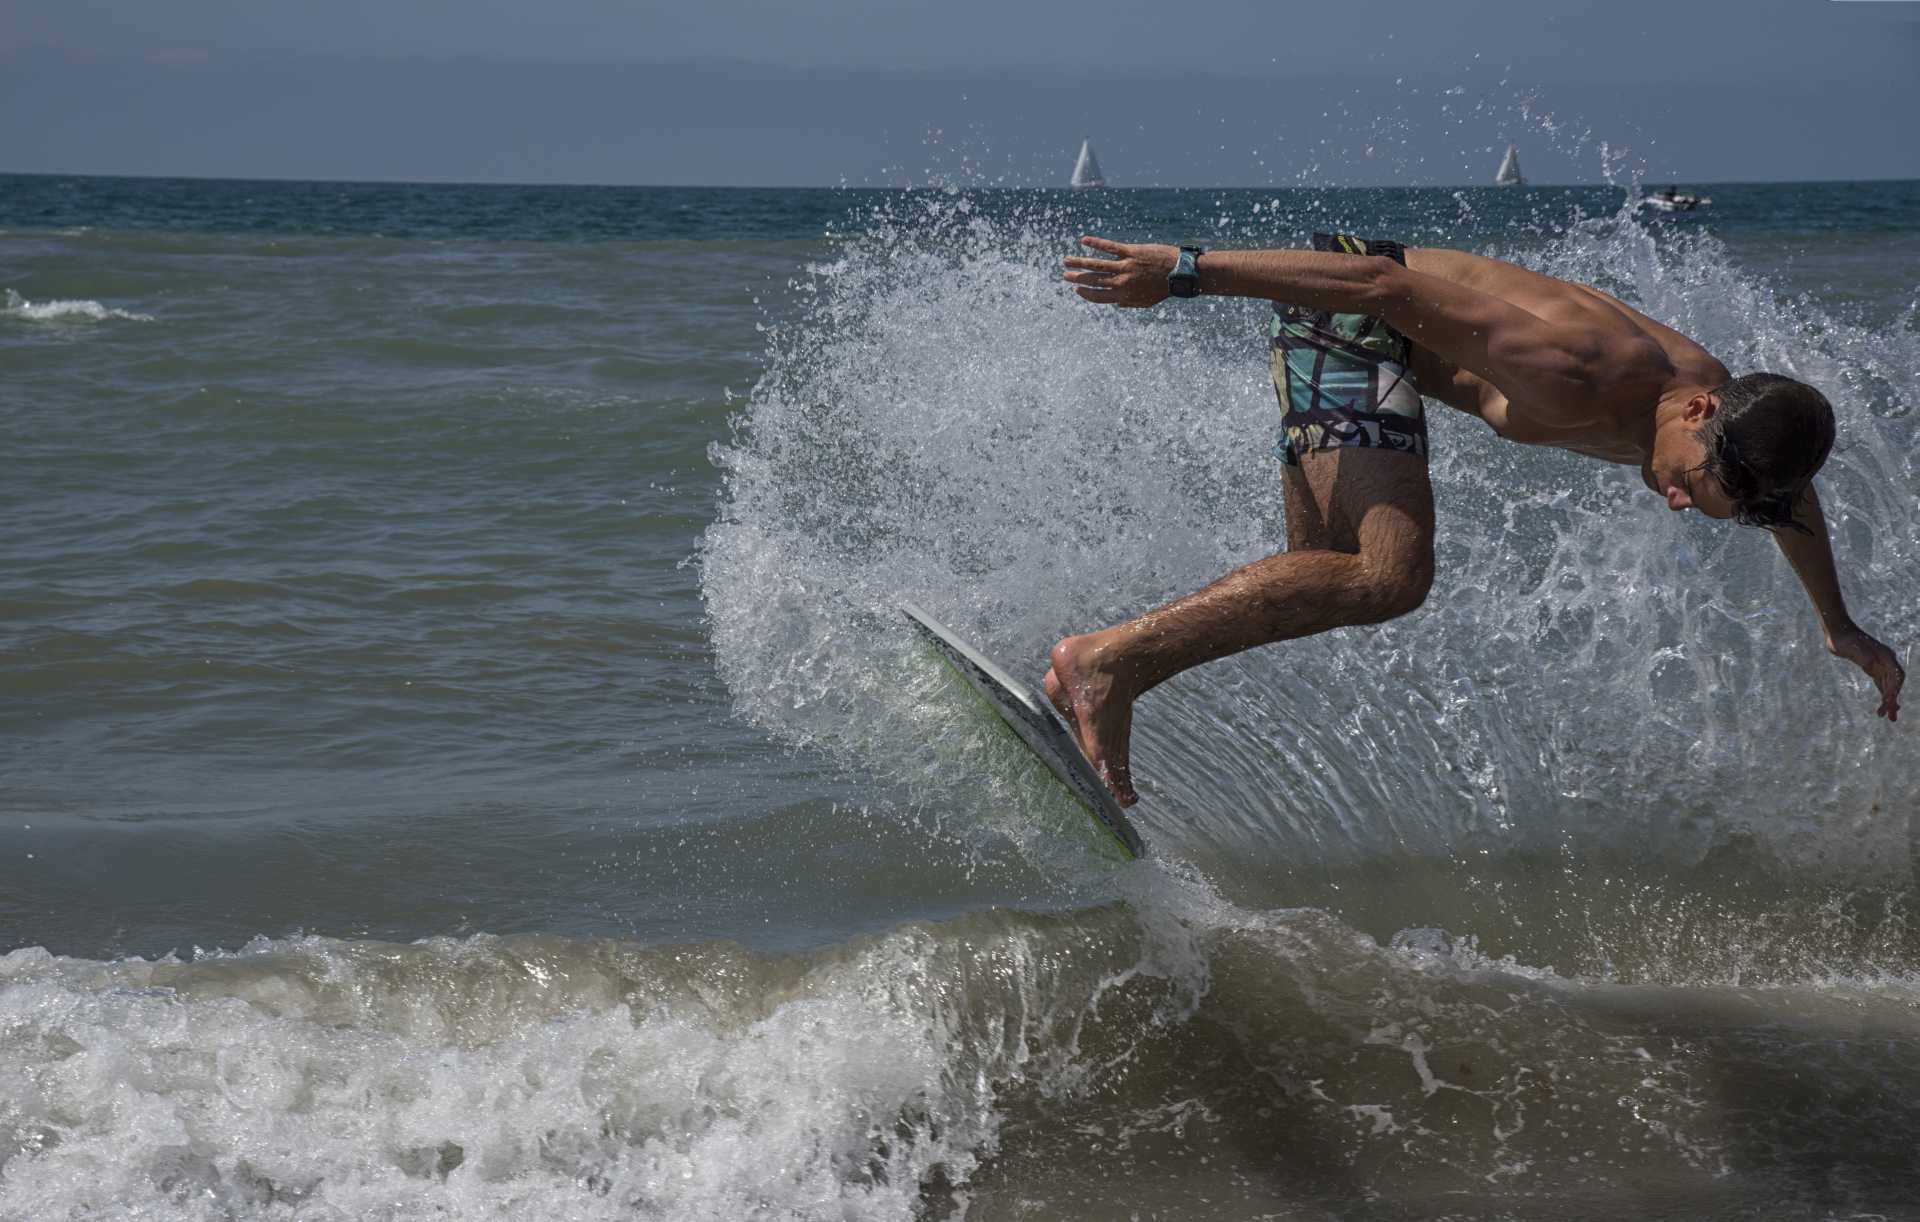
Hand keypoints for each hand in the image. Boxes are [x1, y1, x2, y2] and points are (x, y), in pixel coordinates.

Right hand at [1062, 236, 1179, 308]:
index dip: (1085, 293)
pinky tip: (1084, 240)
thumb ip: (1128, 303)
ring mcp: (1125, 266)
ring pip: (1096, 265)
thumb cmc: (1163, 288)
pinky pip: (1109, 247)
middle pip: (1093, 281)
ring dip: (1079, 263)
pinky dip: (1095, 243)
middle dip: (1077, 278)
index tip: (1076, 289)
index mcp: (1123, 296)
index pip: (1098, 296)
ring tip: (1066, 261)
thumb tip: (1116, 303)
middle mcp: (1121, 282)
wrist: (1180, 273)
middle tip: (1065, 275)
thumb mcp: (1145, 301)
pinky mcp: (1131, 252)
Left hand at [1827, 625, 1904, 720]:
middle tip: (1891, 718)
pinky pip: (1881, 683)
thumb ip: (1862, 655)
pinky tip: (1884, 704)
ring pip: (1888, 685)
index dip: (1895, 689)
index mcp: (1885, 655)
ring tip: (1889, 717)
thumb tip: (1870, 663)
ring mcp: (1880, 664)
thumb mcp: (1851, 646)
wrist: (1838, 632)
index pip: (1896, 675)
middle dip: (1893, 700)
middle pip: (1894, 684)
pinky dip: (1883, 694)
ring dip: (1889, 701)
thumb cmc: (1845, 639)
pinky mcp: (1872, 667)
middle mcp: (1886, 660)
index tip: (1889, 701)